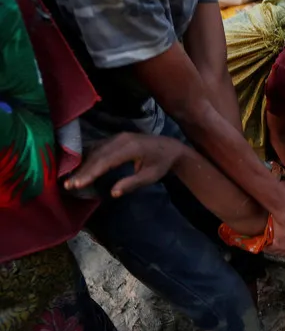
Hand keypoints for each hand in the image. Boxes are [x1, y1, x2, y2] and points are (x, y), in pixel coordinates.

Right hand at [65, 133, 185, 196]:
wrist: (170, 147)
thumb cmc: (161, 164)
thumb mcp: (150, 176)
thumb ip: (132, 183)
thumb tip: (113, 193)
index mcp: (130, 148)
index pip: (105, 161)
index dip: (90, 173)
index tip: (77, 184)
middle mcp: (121, 139)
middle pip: (97, 155)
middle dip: (82, 171)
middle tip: (68, 184)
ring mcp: (117, 137)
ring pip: (95, 150)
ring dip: (82, 164)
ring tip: (70, 178)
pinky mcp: (115, 138)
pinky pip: (98, 147)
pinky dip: (87, 157)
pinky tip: (78, 166)